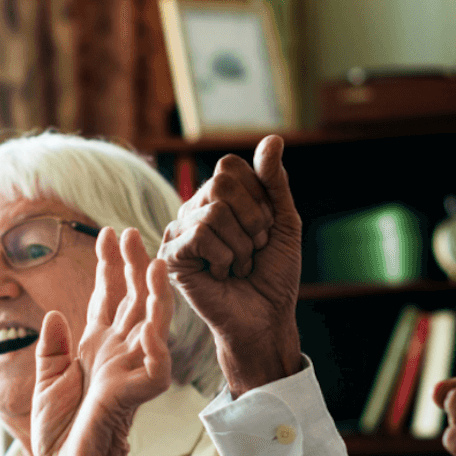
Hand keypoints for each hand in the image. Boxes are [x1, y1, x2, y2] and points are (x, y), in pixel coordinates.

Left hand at [31, 227, 171, 455]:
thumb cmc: (61, 434)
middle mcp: (117, 353)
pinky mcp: (139, 392)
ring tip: (153, 260)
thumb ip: (52, 350)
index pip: (106, 299)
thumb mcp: (46, 384)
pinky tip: (156, 312)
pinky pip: (155, 362)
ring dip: (154, 291)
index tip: (107, 234)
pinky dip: (157, 338)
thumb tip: (55, 315)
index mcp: (95, 349)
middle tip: (130, 232)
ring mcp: (131, 370)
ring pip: (152, 322)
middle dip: (131, 265)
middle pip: (131, 300)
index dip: (108, 268)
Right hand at [159, 136, 302, 394]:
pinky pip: (201, 235)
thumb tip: (272, 139)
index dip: (259, 198)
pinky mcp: (172, 255)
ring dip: (241, 245)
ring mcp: (179, 231)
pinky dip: (225, 258)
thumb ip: (274, 181)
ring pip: (214, 212)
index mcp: (218, 197)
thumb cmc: (274, 273)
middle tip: (255, 248)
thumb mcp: (283, 221)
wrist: (266, 317)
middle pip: (220, 184)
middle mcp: (194, 209)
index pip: (231, 168)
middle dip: (252, 220)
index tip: (267, 229)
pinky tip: (222, 275)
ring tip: (239, 265)